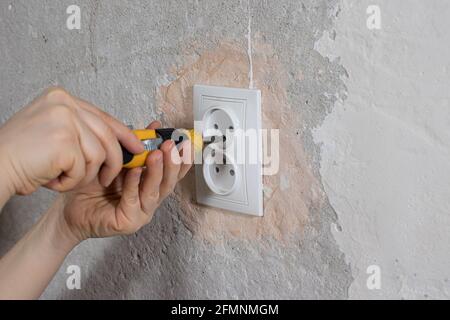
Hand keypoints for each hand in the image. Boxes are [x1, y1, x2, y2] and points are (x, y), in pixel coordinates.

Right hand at [0, 87, 143, 195]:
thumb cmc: (20, 156)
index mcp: (61, 98)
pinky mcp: (64, 141)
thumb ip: (81, 130)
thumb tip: (113, 141)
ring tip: (63, 178)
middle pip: (107, 135)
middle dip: (114, 160)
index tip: (137, 147)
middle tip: (109, 177)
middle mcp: (64, 103)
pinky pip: (84, 168)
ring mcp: (64, 120)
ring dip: (84, 175)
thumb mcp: (53, 133)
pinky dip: (71, 181)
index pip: (102, 116)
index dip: (123, 134)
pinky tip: (53, 179)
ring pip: (99, 154)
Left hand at [58, 121, 192, 241]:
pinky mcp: (128, 221)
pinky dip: (134, 184)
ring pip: (154, 191)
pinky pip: (133, 200)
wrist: (69, 208)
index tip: (185, 142)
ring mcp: (141, 212)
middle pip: (168, 182)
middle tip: (172, 145)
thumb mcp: (117, 160)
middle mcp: (149, 199)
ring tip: (158, 155)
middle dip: (172, 163)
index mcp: (150, 186)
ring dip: (157, 171)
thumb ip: (136, 146)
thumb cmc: (93, 185)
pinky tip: (135, 171)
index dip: (181, 158)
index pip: (172, 173)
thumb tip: (154, 126)